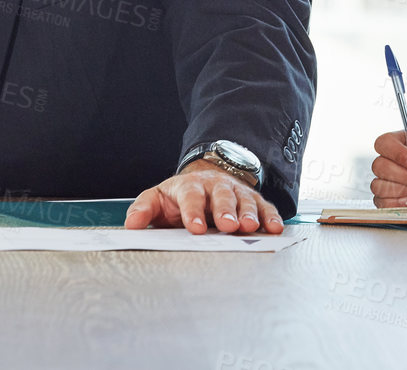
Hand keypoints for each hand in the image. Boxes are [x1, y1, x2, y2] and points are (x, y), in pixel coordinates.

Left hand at [124, 161, 283, 234]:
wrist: (205, 179)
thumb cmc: (179, 197)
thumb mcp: (158, 199)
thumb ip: (144, 210)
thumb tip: (131, 224)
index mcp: (190, 186)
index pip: (191, 197)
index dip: (193, 212)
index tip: (195, 228)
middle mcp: (215, 187)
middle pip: (222, 196)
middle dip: (225, 211)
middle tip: (228, 226)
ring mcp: (236, 192)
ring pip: (245, 200)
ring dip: (249, 214)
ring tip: (251, 227)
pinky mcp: (253, 200)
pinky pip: (265, 207)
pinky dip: (271, 217)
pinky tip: (275, 228)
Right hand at [370, 125, 406, 206]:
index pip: (384, 143)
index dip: (395, 153)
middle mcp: (401, 163)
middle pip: (378, 166)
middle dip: (401, 174)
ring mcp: (402, 184)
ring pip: (378, 186)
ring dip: (399, 189)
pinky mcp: (405, 205)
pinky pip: (383, 205)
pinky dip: (394, 204)